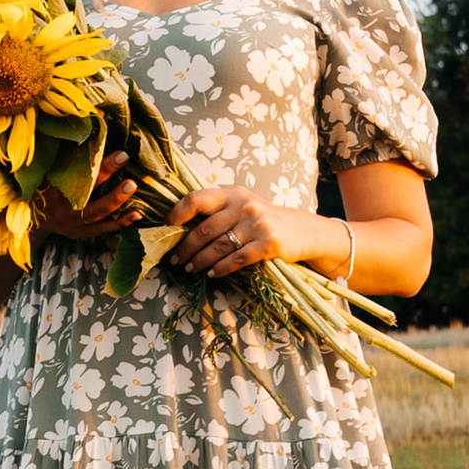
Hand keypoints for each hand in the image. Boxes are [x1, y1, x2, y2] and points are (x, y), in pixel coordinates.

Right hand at [32, 153, 139, 245]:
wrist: (34, 222)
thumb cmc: (44, 190)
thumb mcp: (47, 174)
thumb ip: (62, 160)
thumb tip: (90, 135)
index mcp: (51, 188)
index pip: (71, 171)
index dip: (89, 159)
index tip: (106, 145)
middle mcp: (60, 207)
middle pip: (84, 191)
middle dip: (103, 173)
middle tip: (123, 157)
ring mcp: (70, 223)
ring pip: (95, 213)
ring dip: (115, 200)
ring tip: (132, 185)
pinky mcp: (79, 233)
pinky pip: (102, 229)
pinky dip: (120, 223)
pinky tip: (137, 214)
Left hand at [170, 188, 316, 279]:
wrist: (301, 230)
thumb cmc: (262, 219)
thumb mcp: (242, 206)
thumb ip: (217, 211)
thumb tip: (180, 227)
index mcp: (233, 194)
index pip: (197, 199)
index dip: (177, 213)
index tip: (167, 228)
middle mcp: (244, 206)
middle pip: (205, 230)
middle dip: (185, 247)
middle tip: (175, 259)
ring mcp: (257, 224)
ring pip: (218, 247)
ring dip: (200, 261)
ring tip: (190, 269)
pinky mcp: (268, 243)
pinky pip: (237, 259)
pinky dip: (221, 268)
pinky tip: (212, 274)